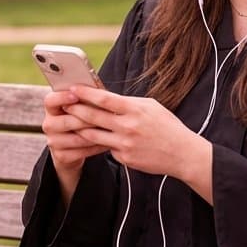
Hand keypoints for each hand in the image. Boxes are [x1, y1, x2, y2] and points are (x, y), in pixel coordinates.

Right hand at [43, 88, 110, 174]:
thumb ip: (84, 99)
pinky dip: (97, 147)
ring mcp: (53, 141)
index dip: (62, 97)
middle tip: (106, 115)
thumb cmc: (79, 118)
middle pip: (67, 121)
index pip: (50, 101)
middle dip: (88, 118)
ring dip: (96, 134)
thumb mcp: (79, 107)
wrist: (71, 146)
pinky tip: (108, 142)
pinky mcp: (61, 156)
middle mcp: (49, 124)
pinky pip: (82, 152)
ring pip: (77, 138)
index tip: (75, 95)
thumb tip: (97, 91)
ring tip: (111, 130)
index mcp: (51, 108)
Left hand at [59, 86, 211, 189]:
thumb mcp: (151, 107)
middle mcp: (128, 126)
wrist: (183, 154)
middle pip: (93, 117)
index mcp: (135, 109)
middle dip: (75, 109)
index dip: (86, 93)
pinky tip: (96, 139)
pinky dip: (102, 143)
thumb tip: (107, 98)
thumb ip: (129, 103)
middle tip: (63, 104)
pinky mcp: (124, 158)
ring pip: (93, 135)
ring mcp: (125, 144)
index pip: (104, 99)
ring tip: (70, 122)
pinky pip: (107, 148)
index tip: (73, 88)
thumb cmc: (167, 126)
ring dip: (80, 128)